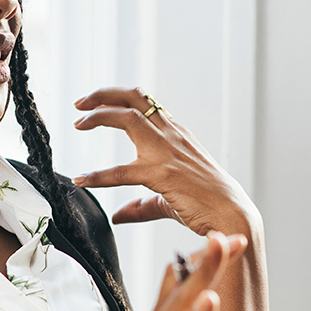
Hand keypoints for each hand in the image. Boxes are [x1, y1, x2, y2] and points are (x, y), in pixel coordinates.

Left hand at [72, 87, 256, 237]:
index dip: (118, 98)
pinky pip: (122, 172)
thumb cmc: (207, 203)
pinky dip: (99, 175)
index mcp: (176, 134)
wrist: (232, 213)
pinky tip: (83, 180)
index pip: (145, 103)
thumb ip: (141, 205)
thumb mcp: (169, 197)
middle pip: (134, 98)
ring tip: (79, 122)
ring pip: (129, 118)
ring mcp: (167, 152)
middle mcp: (172, 135)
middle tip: (80, 104)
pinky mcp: (162, 174)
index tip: (96, 104)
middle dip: (103, 95)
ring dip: (99, 116)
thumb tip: (119, 215)